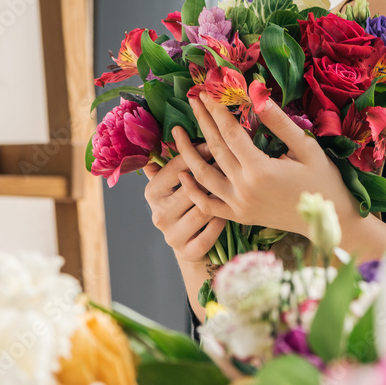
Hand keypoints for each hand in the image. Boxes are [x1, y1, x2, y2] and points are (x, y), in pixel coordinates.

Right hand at [142, 145, 225, 265]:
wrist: (189, 243)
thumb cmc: (186, 204)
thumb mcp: (174, 184)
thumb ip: (172, 161)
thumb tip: (174, 132)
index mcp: (152, 193)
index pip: (175, 168)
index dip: (196, 153)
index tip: (214, 143)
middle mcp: (158, 215)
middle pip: (190, 189)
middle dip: (212, 175)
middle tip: (231, 164)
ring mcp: (172, 235)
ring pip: (203, 211)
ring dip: (219, 199)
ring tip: (232, 187)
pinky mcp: (188, 252)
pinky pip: (210, 233)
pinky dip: (220, 223)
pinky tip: (228, 213)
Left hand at [171, 91, 362, 241]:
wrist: (330, 221)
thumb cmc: (323, 181)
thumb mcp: (307, 148)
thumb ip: (280, 123)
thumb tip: (258, 95)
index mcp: (261, 170)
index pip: (231, 133)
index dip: (218, 111)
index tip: (208, 93)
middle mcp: (244, 189)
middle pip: (215, 149)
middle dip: (203, 122)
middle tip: (193, 100)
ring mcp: (239, 206)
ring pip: (204, 176)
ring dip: (188, 153)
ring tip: (177, 133)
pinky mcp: (240, 217)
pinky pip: (208, 205)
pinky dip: (193, 190)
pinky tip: (183, 174)